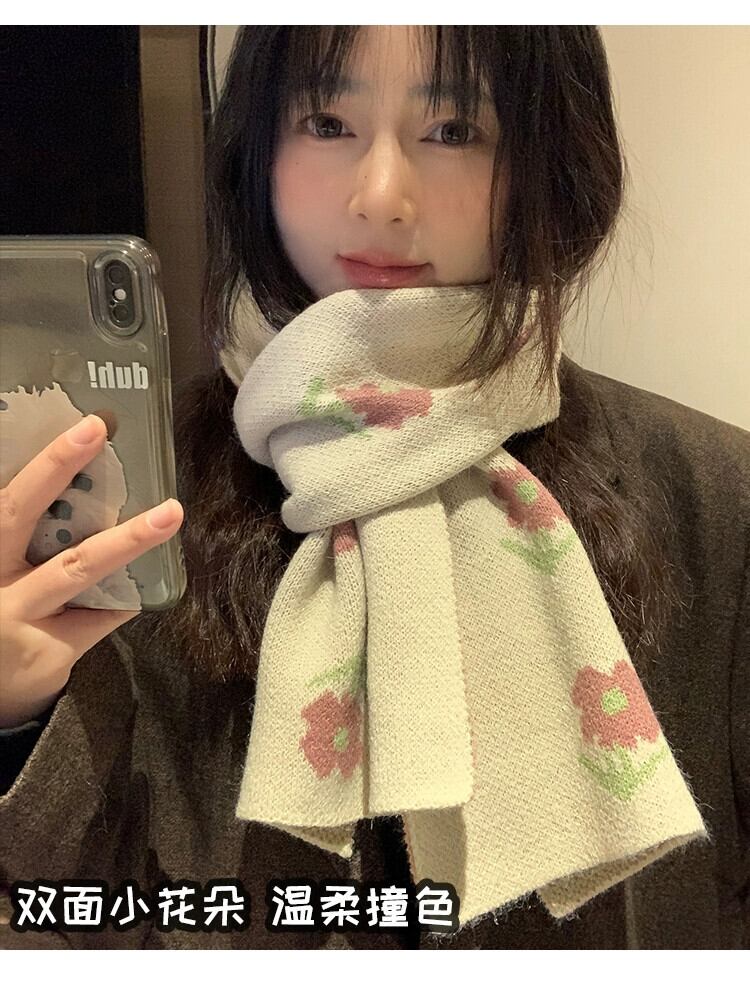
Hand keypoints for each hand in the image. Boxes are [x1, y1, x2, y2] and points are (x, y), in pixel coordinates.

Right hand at [0, 413, 182, 727]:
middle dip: (55, 466)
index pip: (7, 497)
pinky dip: (126, 597)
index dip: (45, 461)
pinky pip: (101, 616)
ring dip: (129, 537)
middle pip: (17, 513)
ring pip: (77, 567)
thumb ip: (20, 536)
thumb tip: (73, 483)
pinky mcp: (47, 653)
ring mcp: (15, 617)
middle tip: (95, 429)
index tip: (86, 425)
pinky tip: (145, 583)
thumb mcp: (0, 570)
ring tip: (170, 513)